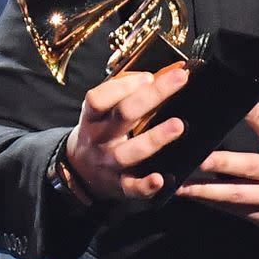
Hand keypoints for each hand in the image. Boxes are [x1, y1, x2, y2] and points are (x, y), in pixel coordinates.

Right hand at [65, 65, 188, 199]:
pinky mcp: (119, 185)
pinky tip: (160, 179)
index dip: (123, 86)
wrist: (79, 172)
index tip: (149, 76)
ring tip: (178, 126)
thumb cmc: (101, 131)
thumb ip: (128, 92)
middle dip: (152, 96)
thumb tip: (167, 71)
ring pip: (129, 152)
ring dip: (154, 138)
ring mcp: (108, 163)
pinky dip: (145, 186)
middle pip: (123, 115)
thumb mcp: (103, 111)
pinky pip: (132, 187)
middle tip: (179, 80)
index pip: (99, 98)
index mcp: (92, 117)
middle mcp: (98, 139)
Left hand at [175, 102, 258, 242]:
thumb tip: (239, 116)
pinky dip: (216, 205)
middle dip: (216, 162)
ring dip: (205, 191)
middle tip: (190, 155)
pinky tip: (196, 199)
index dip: (251, 114)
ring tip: (179, 185)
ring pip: (235, 195)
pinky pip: (238, 211)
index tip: (228, 102)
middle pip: (246, 165)